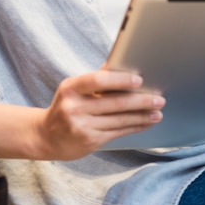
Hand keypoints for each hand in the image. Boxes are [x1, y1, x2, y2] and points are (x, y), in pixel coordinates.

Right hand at [36, 70, 165, 159]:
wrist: (46, 136)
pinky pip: (118, 132)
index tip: (139, 80)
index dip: (119, 80)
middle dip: (140, 101)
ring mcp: (82, 126)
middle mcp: (74, 107)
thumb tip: (120, 63)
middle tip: (158, 98)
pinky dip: (135, 126)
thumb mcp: (73, 88)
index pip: (98, 81)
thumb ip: (95, 78)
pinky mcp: (90, 141)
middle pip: (114, 103)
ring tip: (158, 111)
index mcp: (70, 88)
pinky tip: (146, 122)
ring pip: (119, 120)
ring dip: (142, 115)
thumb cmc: (66, 106)